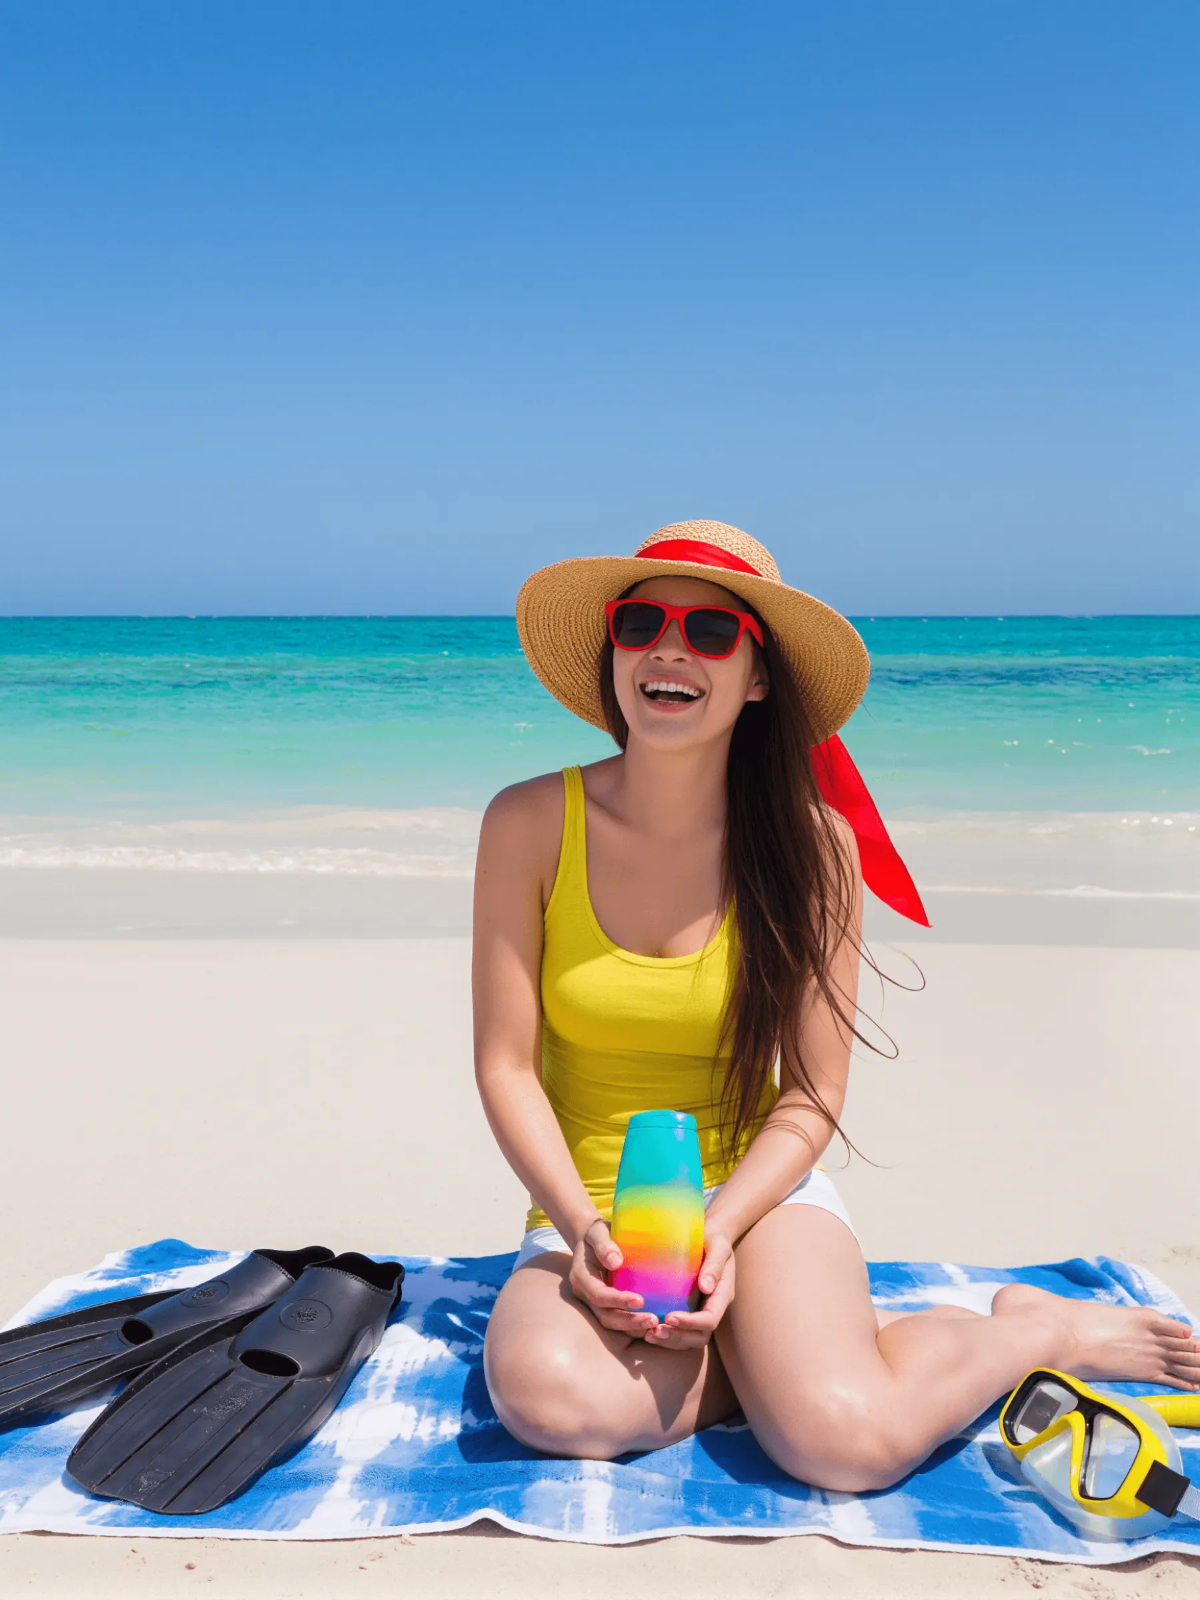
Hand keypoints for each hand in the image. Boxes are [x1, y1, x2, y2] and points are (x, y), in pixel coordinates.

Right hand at [568, 1219, 658, 1337]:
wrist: (592, 1240)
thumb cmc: (597, 1234)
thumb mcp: (597, 1232)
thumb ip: (603, 1244)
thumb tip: (615, 1262)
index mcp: (581, 1277)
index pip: (599, 1295)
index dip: (618, 1301)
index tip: (641, 1301)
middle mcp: (585, 1294)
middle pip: (605, 1316)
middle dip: (629, 1321)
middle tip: (653, 1320)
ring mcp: (594, 1303)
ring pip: (612, 1323)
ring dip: (633, 1327)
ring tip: (655, 1325)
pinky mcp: (605, 1306)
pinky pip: (618, 1320)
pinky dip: (634, 1326)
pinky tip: (652, 1325)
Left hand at [642, 1227, 735, 1350]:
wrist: (710, 1234)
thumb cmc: (713, 1236)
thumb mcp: (718, 1245)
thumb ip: (714, 1264)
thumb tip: (706, 1287)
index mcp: (722, 1294)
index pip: (710, 1319)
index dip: (691, 1323)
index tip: (669, 1317)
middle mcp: (712, 1307)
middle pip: (700, 1336)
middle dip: (678, 1337)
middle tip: (655, 1331)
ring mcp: (701, 1310)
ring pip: (689, 1339)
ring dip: (670, 1340)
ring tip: (649, 1334)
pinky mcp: (688, 1308)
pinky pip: (679, 1330)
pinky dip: (665, 1334)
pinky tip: (646, 1329)